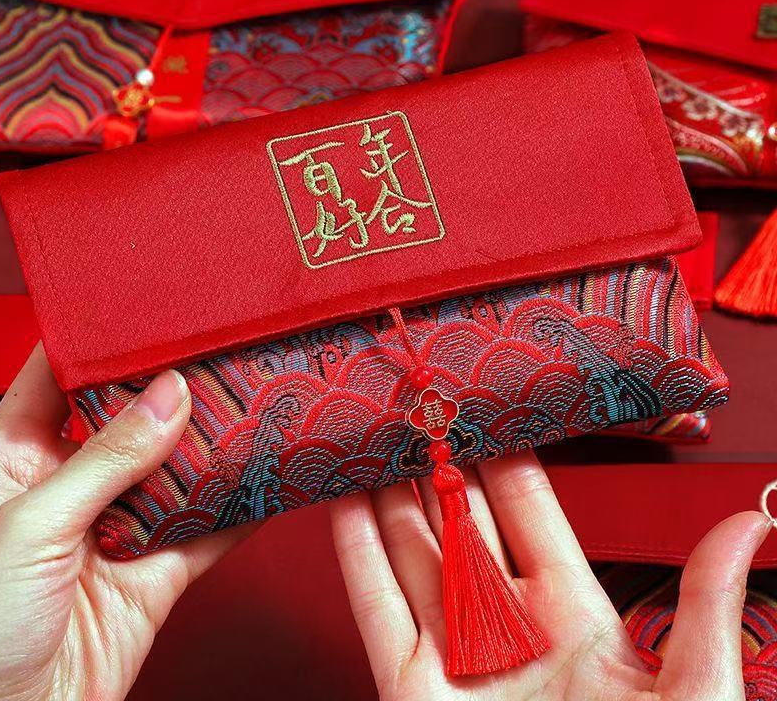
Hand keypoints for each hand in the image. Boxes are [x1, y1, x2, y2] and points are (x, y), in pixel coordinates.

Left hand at [0, 345, 256, 700]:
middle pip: (131, 420)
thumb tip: (168, 396)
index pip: (58, 379)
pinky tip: (265, 476)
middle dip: (174, 390)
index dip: (101, 345)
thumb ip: (106, 458)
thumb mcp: (31, 525)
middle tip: (218, 354)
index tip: (147, 313)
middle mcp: (68, 485)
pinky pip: (206, 529)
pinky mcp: (155, 570)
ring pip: (176, 469)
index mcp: (13, 459)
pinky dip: (240, 506)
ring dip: (215, 444)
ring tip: (253, 402)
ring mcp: (117, 526)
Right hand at [331, 450, 770, 700]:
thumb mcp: (692, 690)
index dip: (503, 455)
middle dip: (438, 462)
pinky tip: (342, 500)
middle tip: (418, 406)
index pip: (528, 509)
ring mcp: (453, 651)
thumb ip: (702, 601)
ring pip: (411, 550)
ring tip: (373, 437)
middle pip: (461, 519)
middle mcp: (505, 621)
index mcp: (572, 612)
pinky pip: (374, 605)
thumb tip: (750, 519)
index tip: (484, 405)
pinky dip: (355, 550)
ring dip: (389, 494)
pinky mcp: (407, 686)